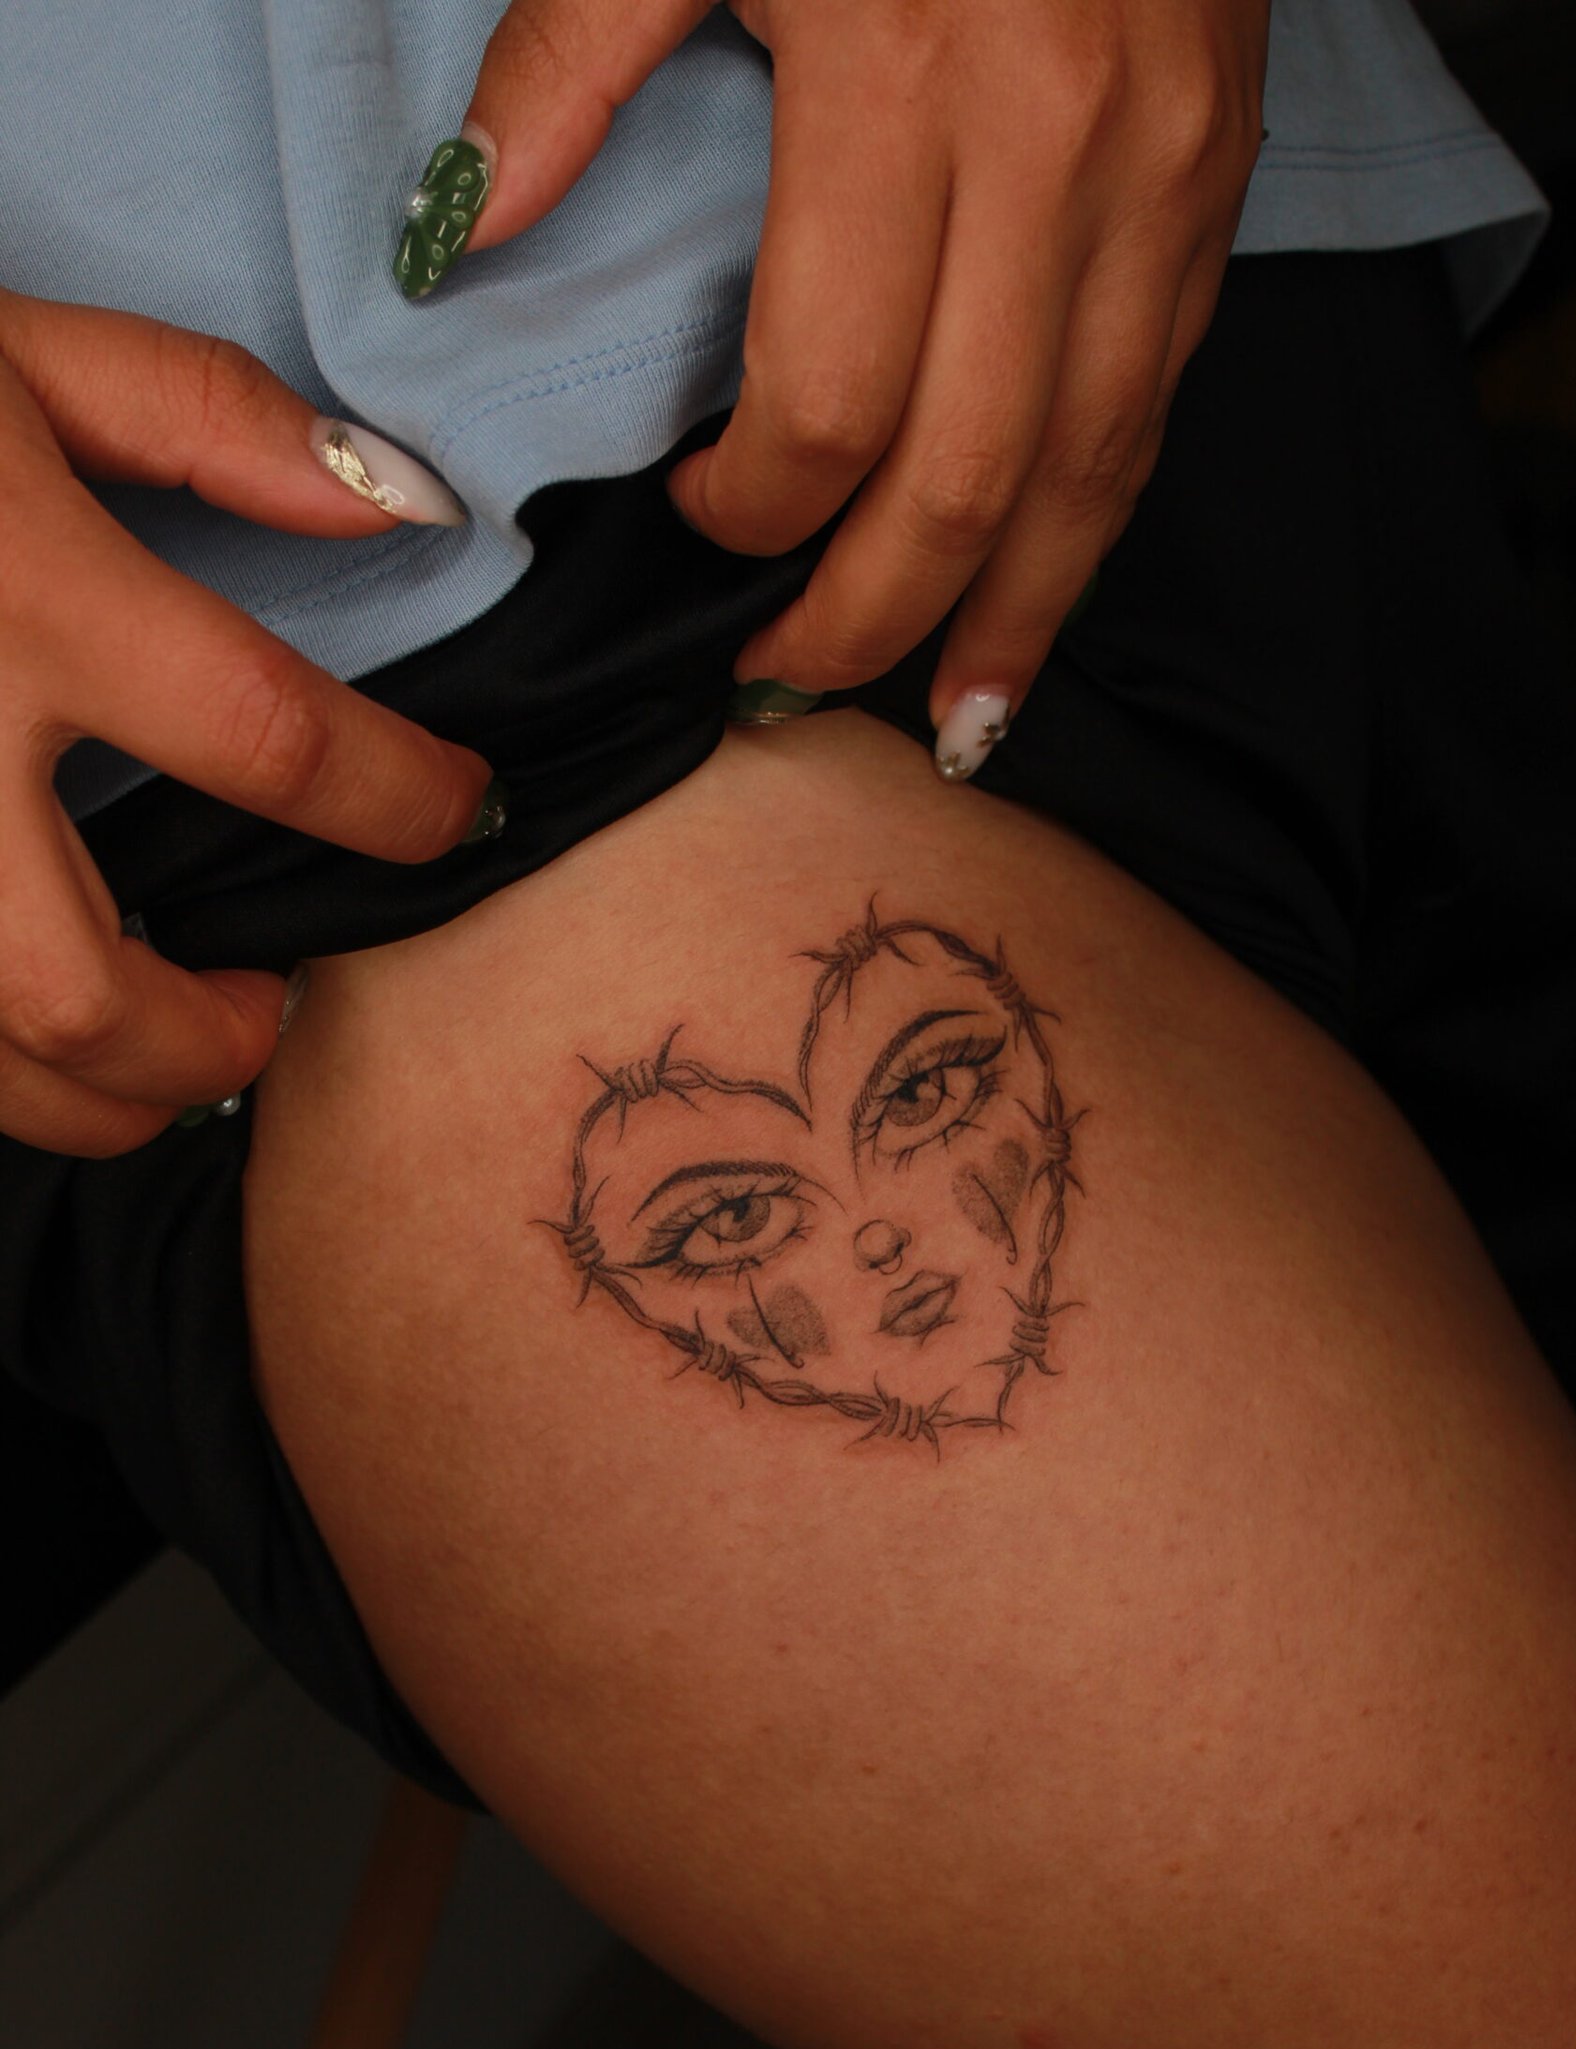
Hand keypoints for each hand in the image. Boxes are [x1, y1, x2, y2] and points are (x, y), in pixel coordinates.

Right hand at [0, 294, 492, 1155]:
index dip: (393, 799)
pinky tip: (42, 1021)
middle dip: (204, 1043)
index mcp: (19, 597)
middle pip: (82, 993)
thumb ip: (204, 415)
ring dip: (95, 1093)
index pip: (262, 738)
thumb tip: (396, 501)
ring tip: (164, 1044)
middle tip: (266, 1006)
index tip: (453, 811)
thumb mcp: (13, 350)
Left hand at [440, 0, 1267, 751]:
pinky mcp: (1220, 184)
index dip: (757, 515)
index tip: (701, 534)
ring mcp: (1161, 182)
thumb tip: (455, 230)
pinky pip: (1157, 399)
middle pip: (968, 482)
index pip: (830, 404)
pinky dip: (1097, 516)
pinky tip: (1044, 594)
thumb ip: (574, 63)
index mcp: (902, 88)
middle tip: (796, 692)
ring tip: (947, 723)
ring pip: (1093, 473)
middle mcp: (1056, 160)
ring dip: (1015, 619)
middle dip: (873, 620)